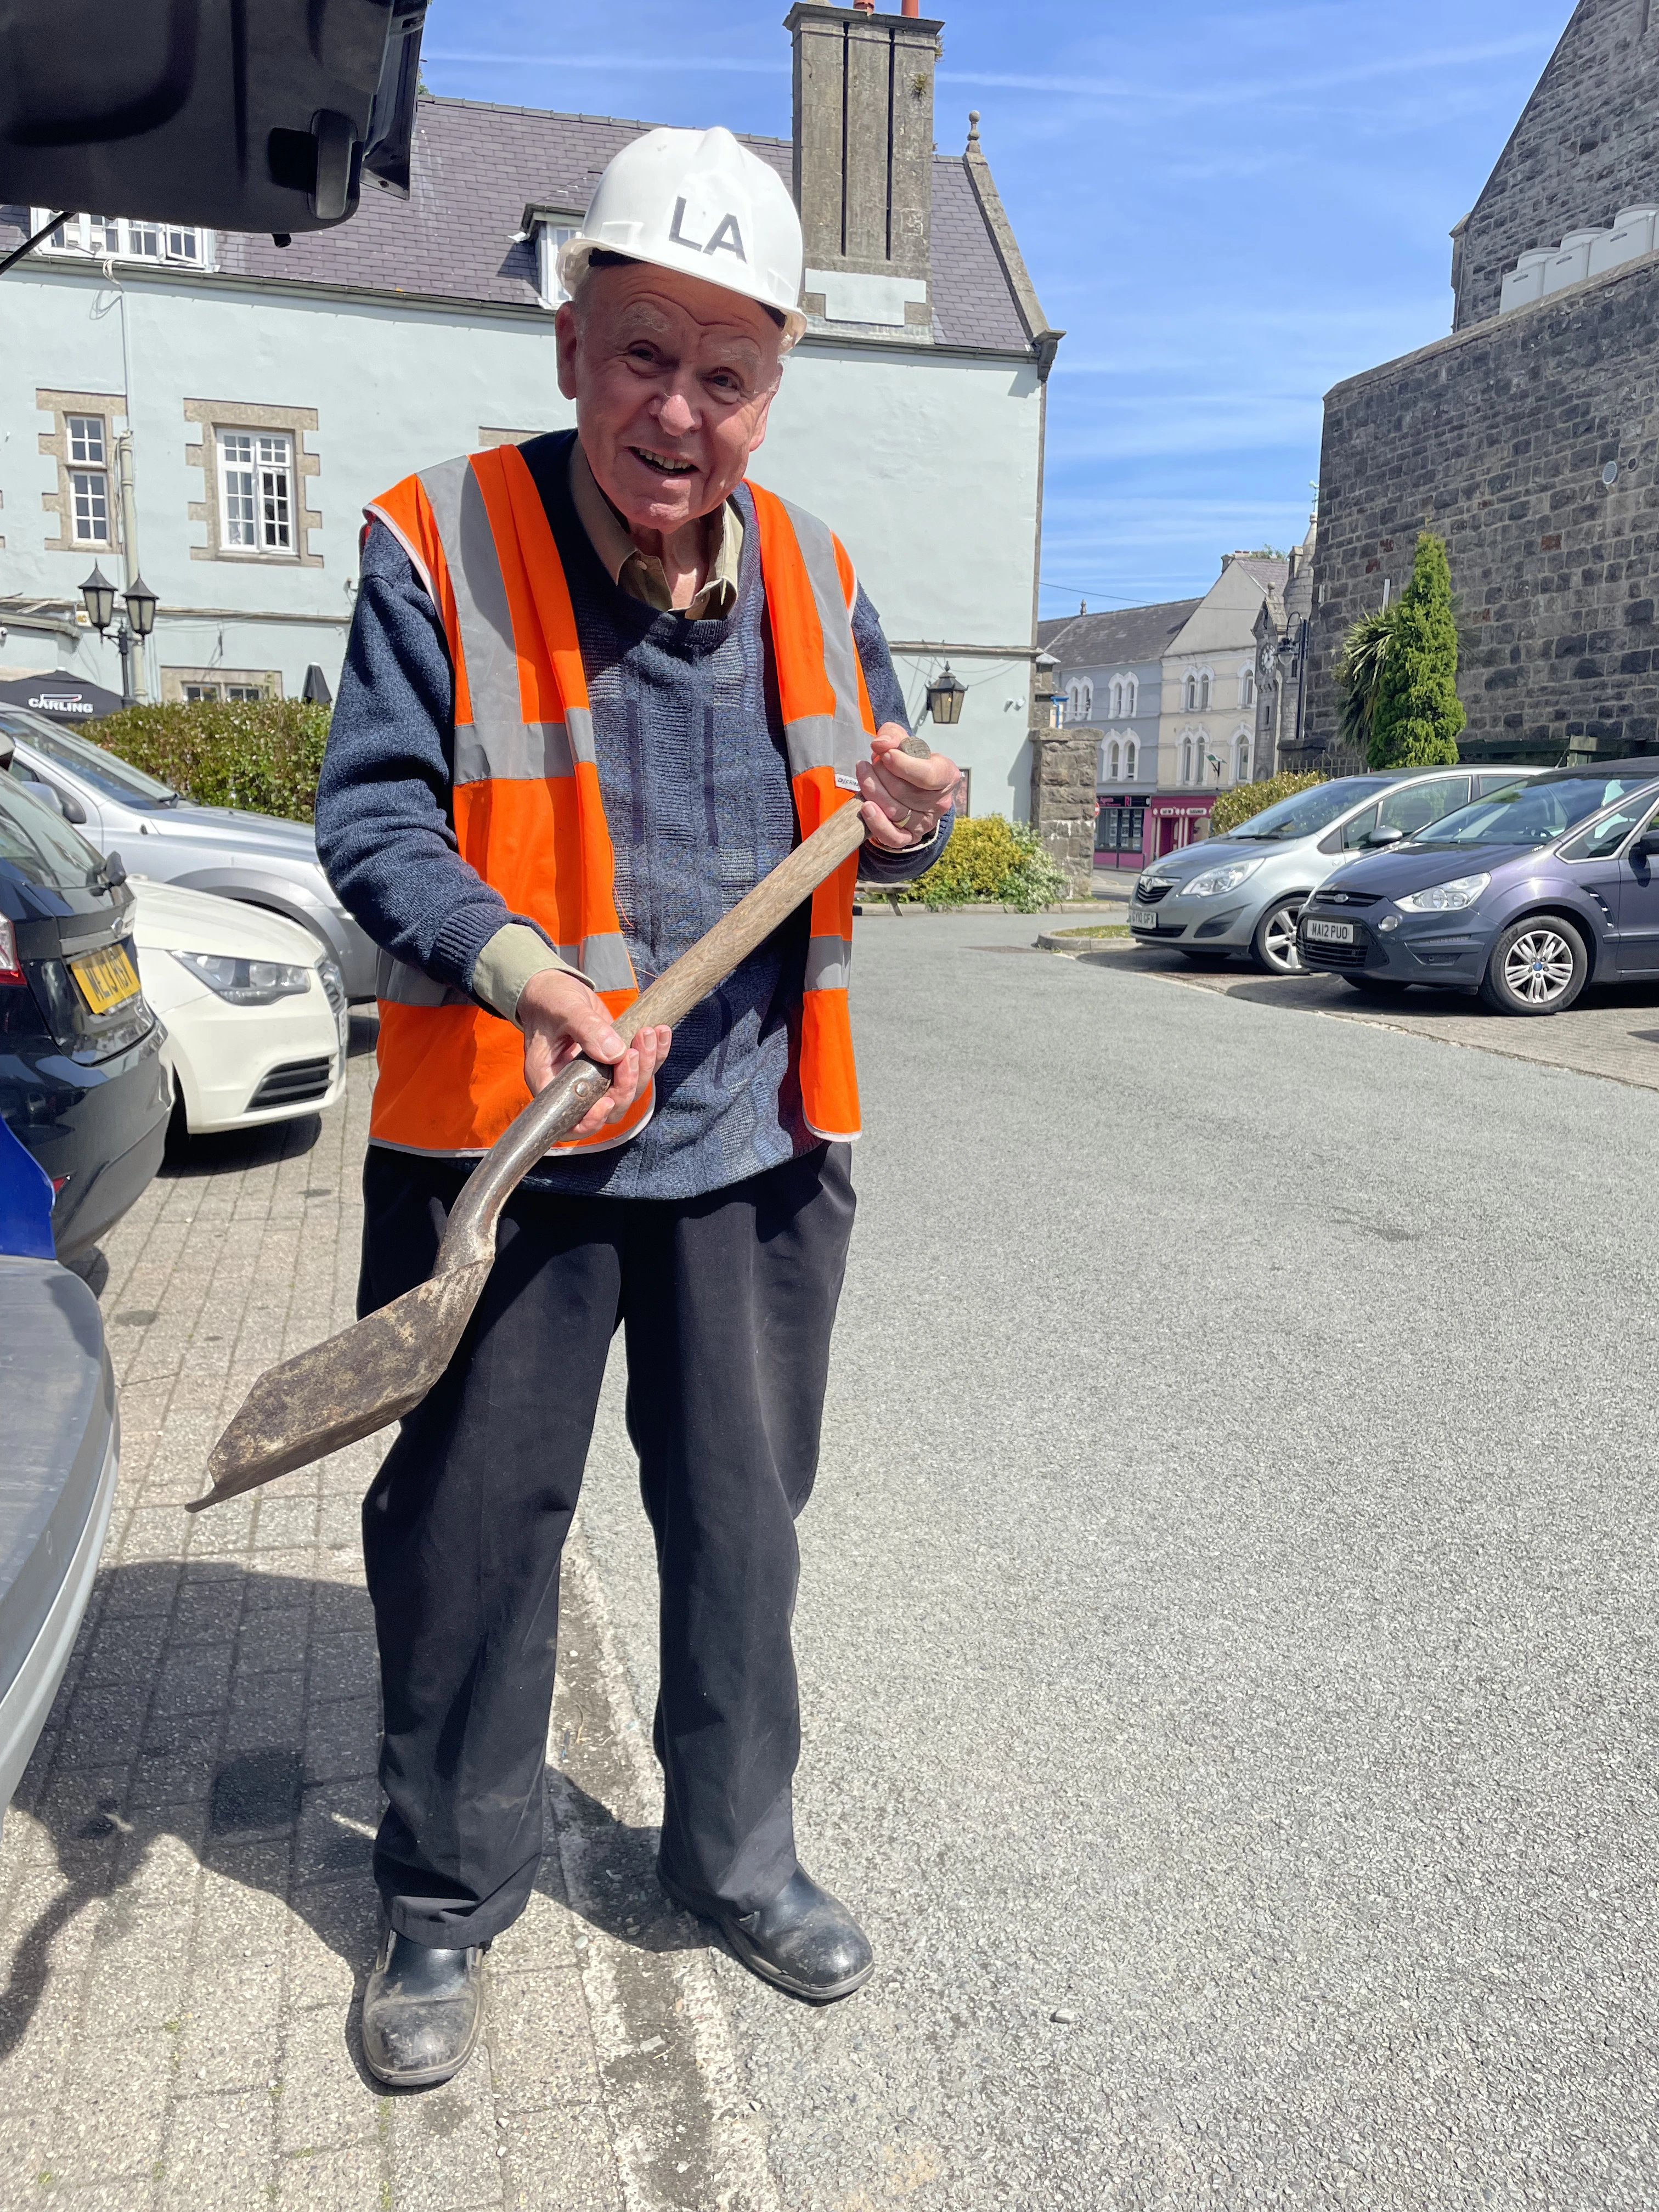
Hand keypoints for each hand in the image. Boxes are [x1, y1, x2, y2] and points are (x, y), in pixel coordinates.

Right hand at [517, 968, 671, 1138]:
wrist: (557, 989)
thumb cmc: (550, 1000)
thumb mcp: (565, 1010)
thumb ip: (587, 1030)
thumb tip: (615, 1054)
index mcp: (548, 1080)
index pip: (569, 1121)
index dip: (591, 1120)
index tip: (608, 1099)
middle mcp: (573, 1086)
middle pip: (608, 1106)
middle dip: (627, 1084)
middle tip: (633, 1051)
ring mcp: (596, 1078)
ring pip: (628, 1091)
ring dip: (643, 1067)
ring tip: (648, 1034)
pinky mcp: (614, 1065)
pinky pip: (638, 1071)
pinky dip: (653, 1055)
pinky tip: (661, 1032)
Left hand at [856, 724, 960, 850]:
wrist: (909, 785)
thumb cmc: (908, 762)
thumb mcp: (903, 742)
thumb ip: (893, 735)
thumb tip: (881, 744)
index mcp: (946, 776)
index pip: (928, 775)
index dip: (904, 766)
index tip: (886, 755)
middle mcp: (939, 802)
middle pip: (905, 792)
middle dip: (881, 774)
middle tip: (872, 763)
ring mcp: (925, 823)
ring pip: (895, 811)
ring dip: (873, 790)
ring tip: (863, 773)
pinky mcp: (909, 837)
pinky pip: (893, 837)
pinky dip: (876, 823)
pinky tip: (865, 807)